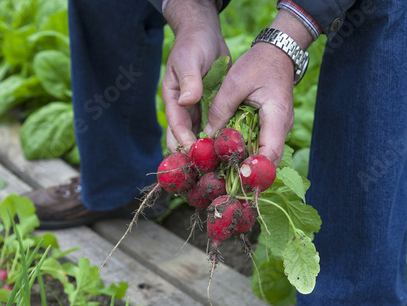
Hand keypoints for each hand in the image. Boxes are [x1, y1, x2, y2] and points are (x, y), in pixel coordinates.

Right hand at [162, 0, 229, 151]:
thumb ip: (189, 79)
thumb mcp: (189, 59)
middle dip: (196, 152)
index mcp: (173, 99)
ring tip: (224, 162)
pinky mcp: (211, 108)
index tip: (197, 154)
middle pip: (186, 137)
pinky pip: (215, 127)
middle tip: (211, 167)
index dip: (185, 141)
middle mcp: (184, 108)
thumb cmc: (193, 44)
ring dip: (210, 148)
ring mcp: (198, 110)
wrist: (206, 35)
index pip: (177, 126)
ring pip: (201, 135)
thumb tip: (187, 100)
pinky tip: (233, 146)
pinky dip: (221, 136)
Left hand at [204, 10, 313, 165]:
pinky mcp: (270, 128)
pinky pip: (259, 146)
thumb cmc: (258, 64)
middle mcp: (280, 128)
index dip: (255, 168)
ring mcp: (277, 129)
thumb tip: (206, 136)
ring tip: (223, 172)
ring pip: (263, 155)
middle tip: (224, 182)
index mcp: (276, 116)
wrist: (276, 53)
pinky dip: (246, 153)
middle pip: (268, 160)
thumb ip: (220, 109)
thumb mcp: (234, 82)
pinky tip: (228, 155)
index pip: (271, 152)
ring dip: (246, 164)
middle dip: (248, 173)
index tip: (238, 178)